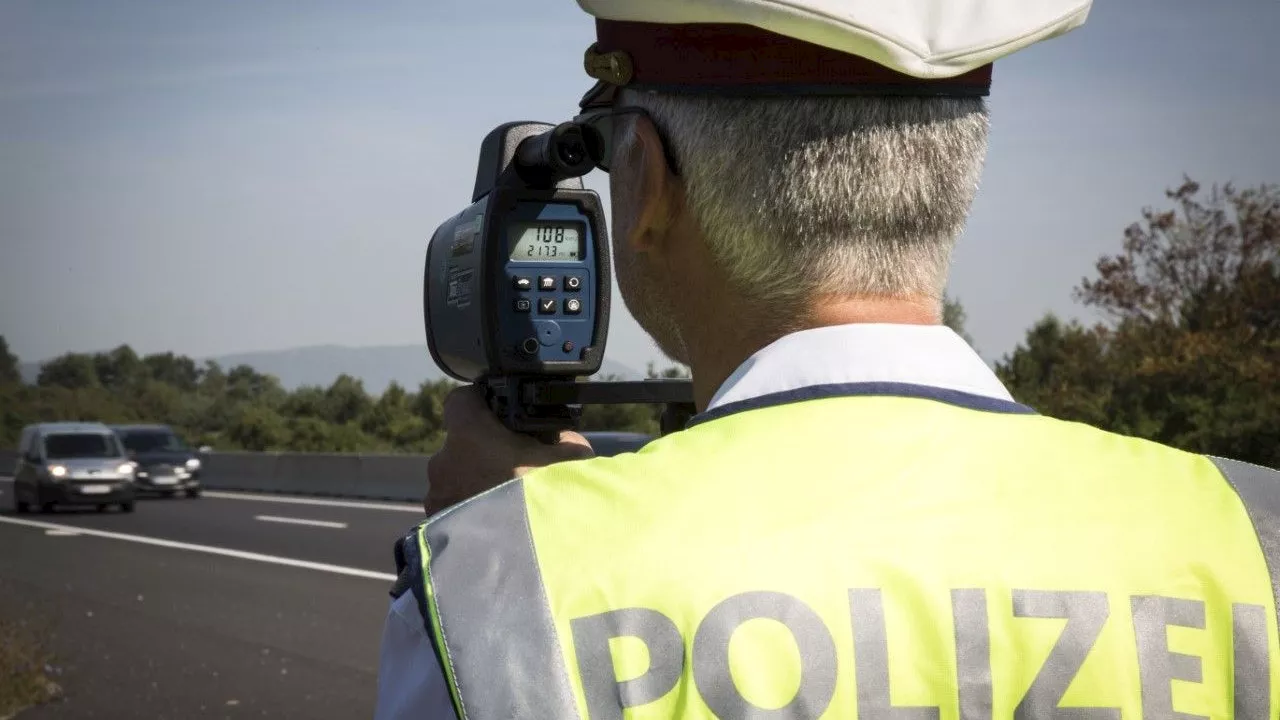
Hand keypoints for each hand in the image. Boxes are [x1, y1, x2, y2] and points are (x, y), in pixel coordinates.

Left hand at [424, 385, 594, 514]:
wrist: (531, 560)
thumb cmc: (548, 500)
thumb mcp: (573, 459)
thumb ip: (562, 440)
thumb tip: (563, 440)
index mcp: (469, 433)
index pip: (460, 401)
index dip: (479, 405)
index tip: (498, 416)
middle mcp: (444, 460)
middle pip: (459, 444)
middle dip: (482, 453)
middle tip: (513, 468)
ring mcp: (437, 496)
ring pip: (454, 479)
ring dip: (475, 484)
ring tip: (506, 503)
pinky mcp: (436, 528)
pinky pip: (453, 509)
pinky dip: (471, 512)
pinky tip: (496, 525)